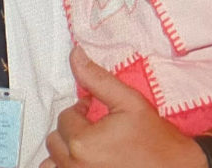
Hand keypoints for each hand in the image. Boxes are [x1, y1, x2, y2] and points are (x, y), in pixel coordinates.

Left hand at [39, 47, 206, 167]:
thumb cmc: (156, 140)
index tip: (95, 111)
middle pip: (56, 140)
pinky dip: (69, 165)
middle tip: (94, 127)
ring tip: (89, 145)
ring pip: (56, 161)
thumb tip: (75, 53)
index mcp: (82, 144)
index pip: (64, 117)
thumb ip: (97, 78)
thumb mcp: (128, 101)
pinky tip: (88, 161)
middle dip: (72, 129)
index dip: (81, 110)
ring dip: (67, 151)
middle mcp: (76, 167)